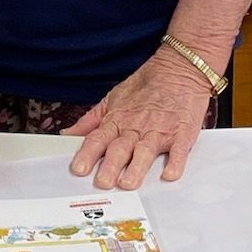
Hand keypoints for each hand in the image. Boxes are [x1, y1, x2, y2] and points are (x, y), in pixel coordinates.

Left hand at [65, 55, 214, 188]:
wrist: (179, 68)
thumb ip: (90, 120)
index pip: (98, 138)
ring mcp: (159, 130)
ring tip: (129, 183)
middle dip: (110, 166)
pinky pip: (179, 150)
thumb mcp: (112, 98)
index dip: (87, 154)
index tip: (79, 169)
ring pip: (145, 151)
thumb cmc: (147, 85)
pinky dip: (175, 163)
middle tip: (103, 182)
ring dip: (137, 168)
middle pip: (120, 148)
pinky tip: (169, 174)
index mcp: (118, 120)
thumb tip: (68, 134)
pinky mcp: (182, 133)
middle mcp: (136, 127)